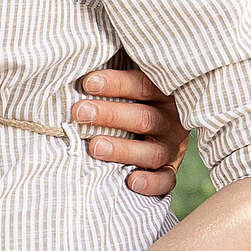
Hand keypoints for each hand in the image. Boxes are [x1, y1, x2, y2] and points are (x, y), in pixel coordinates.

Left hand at [70, 67, 188, 199]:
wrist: (165, 122)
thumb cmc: (135, 96)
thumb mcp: (134, 81)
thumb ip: (113, 77)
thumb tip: (77, 66)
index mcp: (165, 92)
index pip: (143, 85)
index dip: (116, 83)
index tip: (87, 83)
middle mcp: (171, 120)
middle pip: (144, 118)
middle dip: (111, 115)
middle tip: (80, 113)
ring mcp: (173, 147)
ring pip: (153, 151)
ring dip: (123, 150)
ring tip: (95, 147)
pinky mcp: (170, 169)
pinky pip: (166, 180)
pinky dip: (151, 183)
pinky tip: (131, 182)